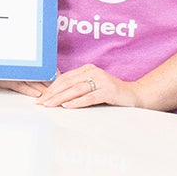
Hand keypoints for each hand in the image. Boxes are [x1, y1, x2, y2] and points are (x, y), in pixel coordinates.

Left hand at [23, 64, 143, 109]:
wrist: (135, 96)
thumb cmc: (111, 94)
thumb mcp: (93, 87)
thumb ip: (78, 87)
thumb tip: (56, 94)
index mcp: (88, 69)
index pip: (65, 77)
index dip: (52, 87)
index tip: (41, 97)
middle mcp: (94, 72)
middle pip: (68, 83)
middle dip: (53, 93)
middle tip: (41, 102)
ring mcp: (102, 81)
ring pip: (76, 89)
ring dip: (61, 98)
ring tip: (50, 104)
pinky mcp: (109, 91)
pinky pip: (89, 97)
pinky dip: (77, 102)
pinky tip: (67, 106)